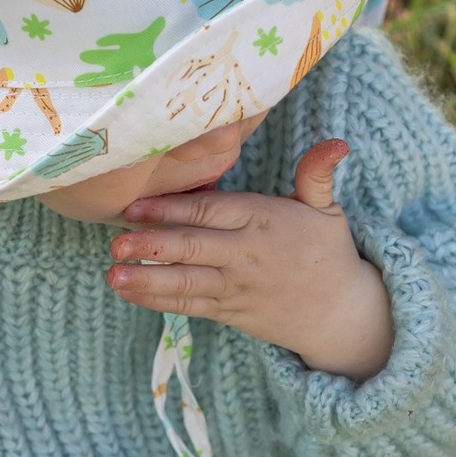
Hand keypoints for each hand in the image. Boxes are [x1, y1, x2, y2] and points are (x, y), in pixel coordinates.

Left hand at [107, 139, 393, 379]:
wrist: (342, 314)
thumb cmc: (327, 251)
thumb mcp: (326, 208)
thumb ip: (317, 173)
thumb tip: (337, 142)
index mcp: (261, 220)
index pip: (210, 213)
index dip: (171, 209)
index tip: (135, 206)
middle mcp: (244, 254)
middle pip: (193, 248)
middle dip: (152, 246)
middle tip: (115, 243)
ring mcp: (235, 286)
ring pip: (186, 282)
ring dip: (148, 279)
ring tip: (113, 274)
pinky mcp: (230, 311)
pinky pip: (190, 305)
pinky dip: (157, 301)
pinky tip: (128, 292)